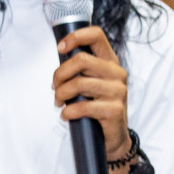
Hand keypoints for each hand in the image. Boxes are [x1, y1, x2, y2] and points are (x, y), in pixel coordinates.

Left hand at [52, 25, 130, 173]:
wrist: (113, 138)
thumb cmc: (97, 107)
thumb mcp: (90, 83)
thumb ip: (80, 68)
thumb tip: (61, 54)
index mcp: (110, 62)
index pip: (96, 36)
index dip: (75, 37)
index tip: (60, 48)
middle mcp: (117, 74)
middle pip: (82, 59)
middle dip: (60, 73)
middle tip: (55, 87)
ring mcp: (118, 92)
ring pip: (79, 83)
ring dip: (61, 94)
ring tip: (59, 103)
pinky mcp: (114, 110)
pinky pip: (83, 106)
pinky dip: (68, 112)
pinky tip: (67, 115)